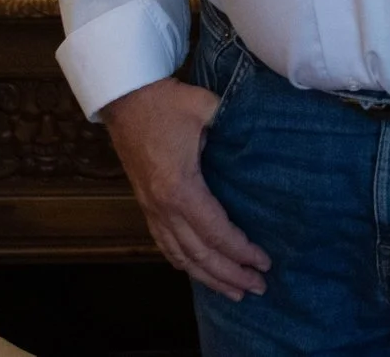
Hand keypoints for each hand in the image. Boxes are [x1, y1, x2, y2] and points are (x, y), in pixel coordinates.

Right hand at [100, 78, 269, 299]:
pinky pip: (164, 244)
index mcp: (181, 189)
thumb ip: (234, 124)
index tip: (265, 262)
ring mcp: (151, 209)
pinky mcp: (145, 205)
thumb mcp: (205, 108)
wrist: (123, 98)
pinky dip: (182, 263)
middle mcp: (164, 208)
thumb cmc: (166, 102)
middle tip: (258, 287)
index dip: (242, 252)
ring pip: (180, 257)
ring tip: (233, 292)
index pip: (217, 233)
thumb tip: (260, 135)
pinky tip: (196, 271)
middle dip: (230, 275)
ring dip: (208, 278)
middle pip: (200, 255)